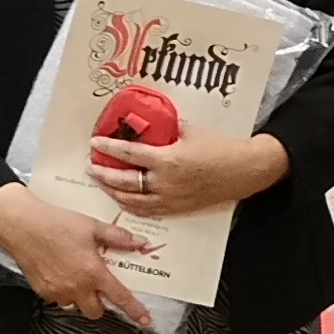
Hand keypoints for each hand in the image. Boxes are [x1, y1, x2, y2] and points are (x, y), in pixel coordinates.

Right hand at [0, 182, 157, 325]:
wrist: (23, 226)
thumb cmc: (57, 224)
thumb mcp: (92, 226)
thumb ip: (118, 238)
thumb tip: (140, 243)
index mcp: (94, 272)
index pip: (120, 297)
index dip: (134, 310)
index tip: (145, 319)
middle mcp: (77, 287)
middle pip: (96, 312)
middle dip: (100, 304)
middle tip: (97, 287)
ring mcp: (59, 292)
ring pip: (75, 306)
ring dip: (80, 297)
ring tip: (75, 276)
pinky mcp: (43, 292)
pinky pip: (58, 299)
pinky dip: (62, 291)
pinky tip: (59, 273)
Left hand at [91, 129, 289, 219]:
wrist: (242, 171)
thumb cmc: (219, 148)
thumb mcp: (190, 131)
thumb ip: (168, 129)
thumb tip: (153, 123)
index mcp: (166, 160)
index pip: (129, 154)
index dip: (109, 148)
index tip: (94, 143)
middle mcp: (164, 183)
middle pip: (124, 182)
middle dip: (104, 175)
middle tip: (91, 167)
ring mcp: (169, 199)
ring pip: (132, 201)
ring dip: (114, 192)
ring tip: (103, 183)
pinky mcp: (176, 208)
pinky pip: (147, 211)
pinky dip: (131, 206)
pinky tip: (123, 200)